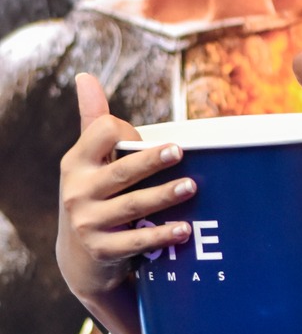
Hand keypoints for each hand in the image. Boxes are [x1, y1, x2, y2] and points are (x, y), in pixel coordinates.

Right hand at [56, 76, 194, 330]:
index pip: (102, 133)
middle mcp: (78, 191)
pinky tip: (186, 229)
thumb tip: (85, 75)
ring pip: (132, 205)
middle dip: (150, 161)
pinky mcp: (103, 250)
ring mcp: (89, 222)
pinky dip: (162, 234)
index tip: (147, 138)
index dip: (127, 130)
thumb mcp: (87, 161)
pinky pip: (137, 241)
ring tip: (192, 187)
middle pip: (121, 171)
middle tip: (180, 151)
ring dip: (163, 196)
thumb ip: (94, 120)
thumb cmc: (93, 194)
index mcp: (77, 162)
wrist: (80, 257)